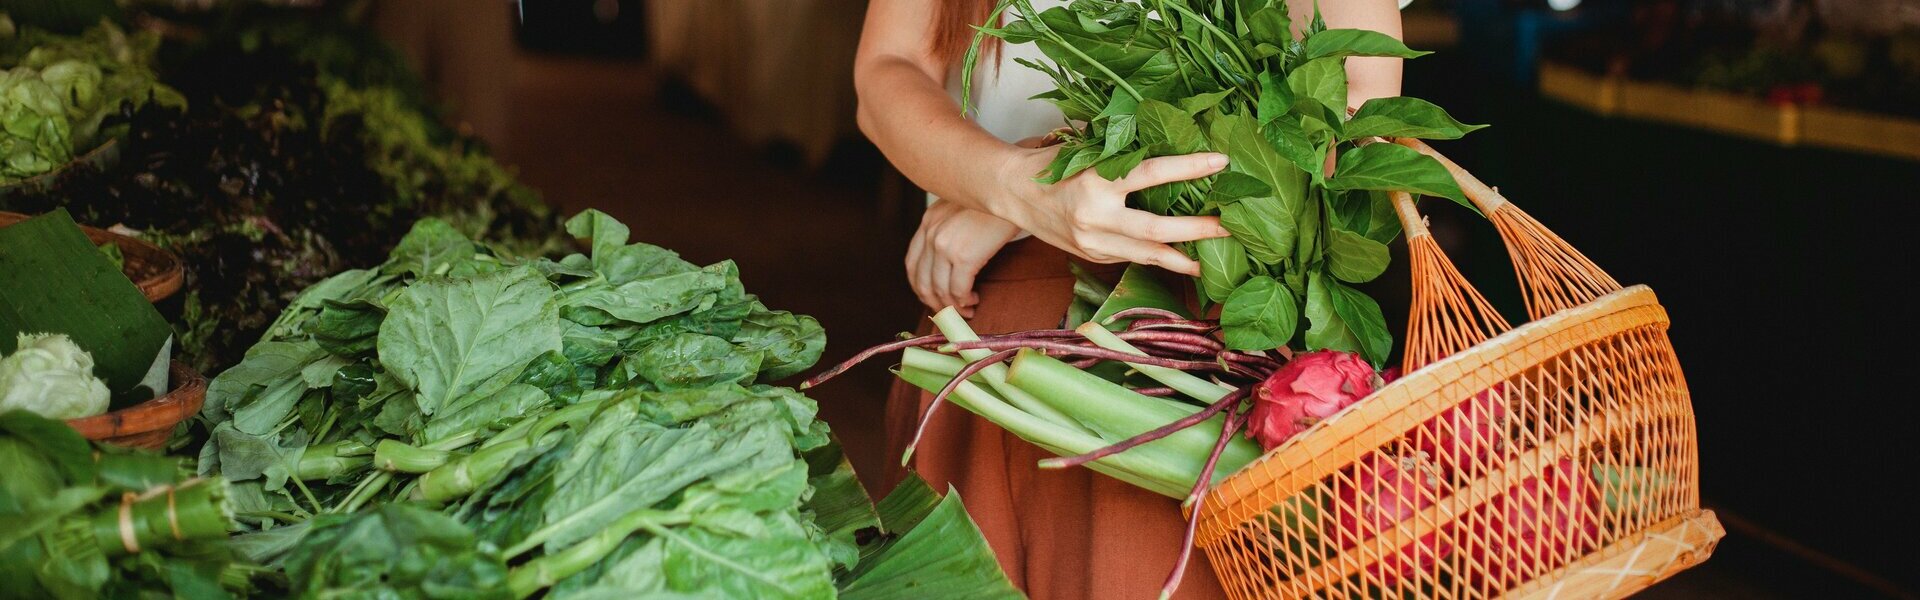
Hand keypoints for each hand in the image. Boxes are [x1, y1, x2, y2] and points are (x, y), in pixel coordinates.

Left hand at [906, 200, 1022, 316]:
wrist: (1013, 190)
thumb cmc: (995, 201)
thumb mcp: (962, 208)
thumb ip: (949, 229)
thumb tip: (952, 261)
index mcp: (929, 221)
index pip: (912, 264)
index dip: (921, 287)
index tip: (933, 298)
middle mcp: (931, 233)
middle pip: (922, 281)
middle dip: (935, 303)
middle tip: (949, 312)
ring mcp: (945, 245)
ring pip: (940, 290)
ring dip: (952, 306)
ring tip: (966, 309)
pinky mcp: (964, 256)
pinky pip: (958, 290)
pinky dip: (964, 301)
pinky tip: (973, 299)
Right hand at [992, 150, 1231, 275]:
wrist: (1011, 193)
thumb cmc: (1052, 164)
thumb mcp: (1085, 151)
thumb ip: (1121, 153)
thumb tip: (1171, 140)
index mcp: (1095, 181)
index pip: (1151, 173)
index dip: (1189, 168)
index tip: (1220, 162)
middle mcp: (1095, 216)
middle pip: (1156, 230)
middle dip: (1197, 230)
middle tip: (1228, 227)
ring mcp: (1092, 242)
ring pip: (1147, 255)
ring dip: (1183, 258)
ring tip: (1212, 260)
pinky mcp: (1092, 256)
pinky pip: (1132, 258)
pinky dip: (1157, 258)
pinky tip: (1180, 258)